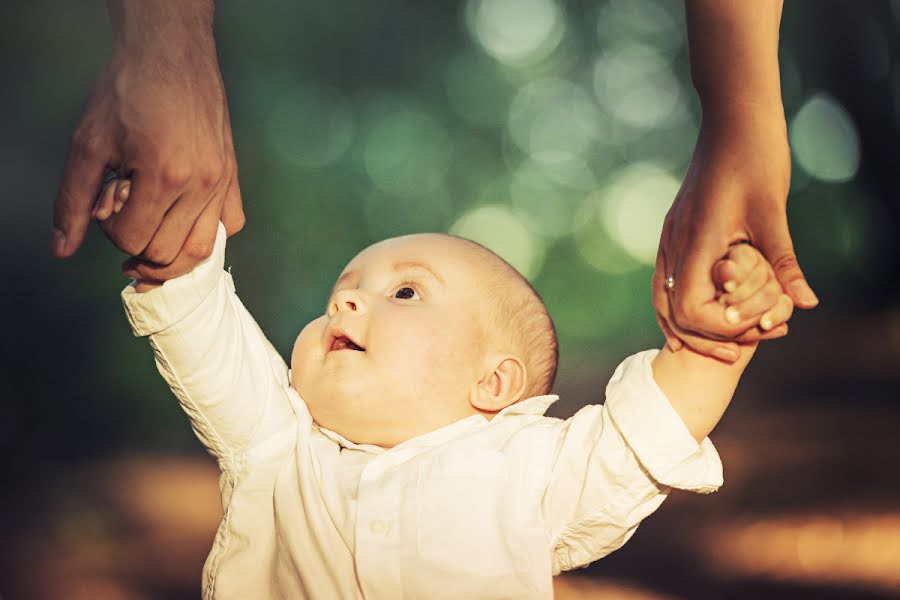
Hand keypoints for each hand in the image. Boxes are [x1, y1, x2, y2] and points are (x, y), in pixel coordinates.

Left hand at [51, 11, 243, 280]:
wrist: (169, 52)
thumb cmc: (128, 90)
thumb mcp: (89, 144)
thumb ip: (74, 200)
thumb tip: (63, 247)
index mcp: (163, 177)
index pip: (134, 240)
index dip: (110, 232)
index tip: (106, 206)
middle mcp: (200, 185)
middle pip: (167, 252)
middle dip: (137, 245)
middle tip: (124, 219)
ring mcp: (221, 182)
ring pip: (202, 249)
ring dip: (173, 256)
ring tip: (152, 244)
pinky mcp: (232, 174)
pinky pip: (230, 224)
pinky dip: (207, 232)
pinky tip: (185, 220)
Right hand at [653, 108, 817, 361]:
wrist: (732, 116)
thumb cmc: (756, 157)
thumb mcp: (774, 213)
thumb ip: (784, 263)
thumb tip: (806, 304)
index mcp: (697, 240)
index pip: (690, 309)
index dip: (718, 330)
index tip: (752, 327)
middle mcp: (675, 242)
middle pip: (669, 312)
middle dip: (700, 338)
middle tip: (735, 352)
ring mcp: (670, 236)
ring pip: (662, 298)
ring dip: (687, 326)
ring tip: (717, 345)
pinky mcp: (674, 229)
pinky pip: (666, 279)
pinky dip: (679, 304)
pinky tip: (704, 312)